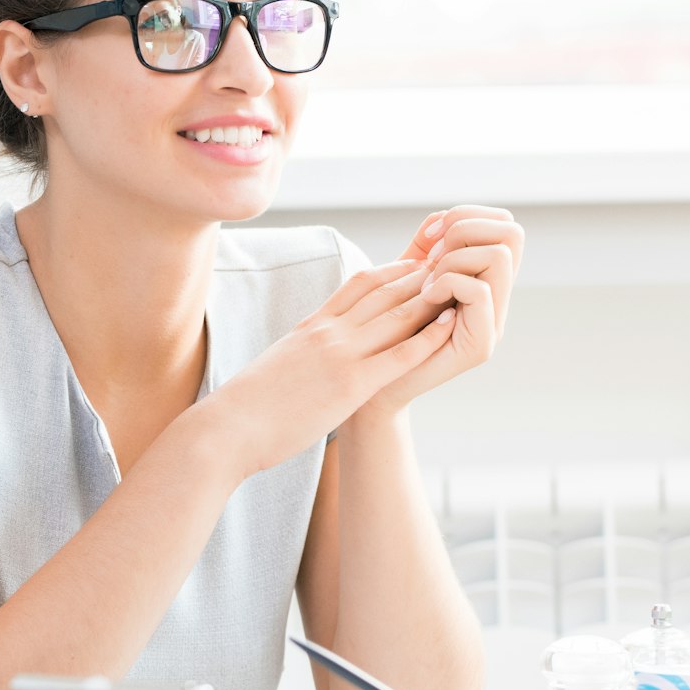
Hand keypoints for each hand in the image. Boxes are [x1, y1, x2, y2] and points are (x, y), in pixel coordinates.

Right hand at [204, 259, 455, 474]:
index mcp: (310, 325)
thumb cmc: (246, 407)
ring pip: (396, 315)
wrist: (228, 428)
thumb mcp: (276, 366)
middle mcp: (328, 331)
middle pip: (383, 291)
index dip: (390, 271)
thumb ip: (299, 352)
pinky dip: (428, 337)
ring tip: (461, 283)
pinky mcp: (350, 384)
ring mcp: (340, 354)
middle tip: (452, 261)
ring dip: (432, 297)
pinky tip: (450, 325)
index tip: (415, 263)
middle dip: (420, 275)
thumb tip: (306, 355)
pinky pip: (399, 355)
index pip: (357, 285)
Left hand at [368, 206, 524, 413]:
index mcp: (486, 279)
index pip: (506, 225)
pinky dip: (447, 283)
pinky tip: (425, 298)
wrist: (375, 384)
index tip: (430, 238)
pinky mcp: (481, 346)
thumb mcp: (409, 276)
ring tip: (427, 282)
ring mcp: (494, 322)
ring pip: (500, 256)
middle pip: (514, 234)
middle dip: (465, 231)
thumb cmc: (388, 329)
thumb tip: (440, 220)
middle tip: (433, 257)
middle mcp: (499, 299)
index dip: (468, 215)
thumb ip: (429, 245)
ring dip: (455, 259)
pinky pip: (480, 291)